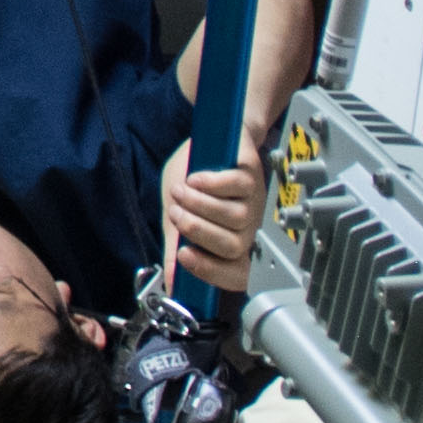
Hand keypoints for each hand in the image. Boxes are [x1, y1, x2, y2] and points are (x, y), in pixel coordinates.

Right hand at [162, 153, 262, 292]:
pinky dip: (212, 184)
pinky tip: (196, 179)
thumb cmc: (193, 182)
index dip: (211, 271)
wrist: (209, 140)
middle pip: (232, 246)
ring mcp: (253, 202)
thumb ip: (175, 247)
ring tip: (180, 191)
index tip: (183, 256)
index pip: (235, 275)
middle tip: (175, 214)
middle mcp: (247, 228)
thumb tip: (169, 283)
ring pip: (234, 217)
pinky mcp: (252, 176)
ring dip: (200, 204)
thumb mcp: (177, 217)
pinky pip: (236, 187)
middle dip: (198, 231)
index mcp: (231, 243)